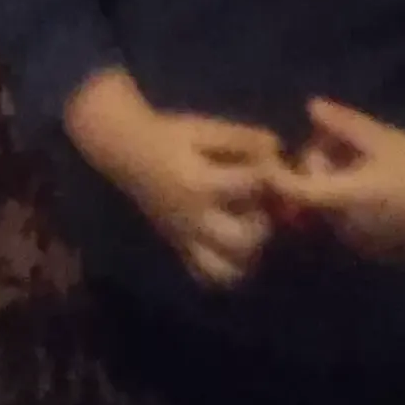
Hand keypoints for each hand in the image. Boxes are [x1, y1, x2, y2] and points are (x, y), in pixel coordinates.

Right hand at [66, 72, 281, 287]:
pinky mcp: (180, 247)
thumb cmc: (169, 136)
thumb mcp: (204, 129)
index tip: (274, 167)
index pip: (252, 185)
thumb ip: (241, 138)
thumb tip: (276, 149)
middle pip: (243, 240)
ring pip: (227, 269)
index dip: (271, 174)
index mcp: (200, 184)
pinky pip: (206, 276)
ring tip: (249, 230)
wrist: (128, 152)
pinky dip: (226, 271)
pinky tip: (234, 250)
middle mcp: (194, 218)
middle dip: (262, 223)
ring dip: (248, 254)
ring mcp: (186, 238)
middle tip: (261, 206)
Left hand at [275, 100, 404, 262]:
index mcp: (348, 198)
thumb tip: (310, 107)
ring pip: (329, 208)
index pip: (298, 191)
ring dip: (334, 184)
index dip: (277, 176)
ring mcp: (359, 244)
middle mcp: (347, 227)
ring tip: (364, 161)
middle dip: (320, 165)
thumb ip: (343, 123)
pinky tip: (375, 185)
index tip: (269, 159)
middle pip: (314, 194)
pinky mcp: (372, 252)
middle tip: (342, 141)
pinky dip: (349, 203)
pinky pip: (346, 223)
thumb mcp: (382, 137)